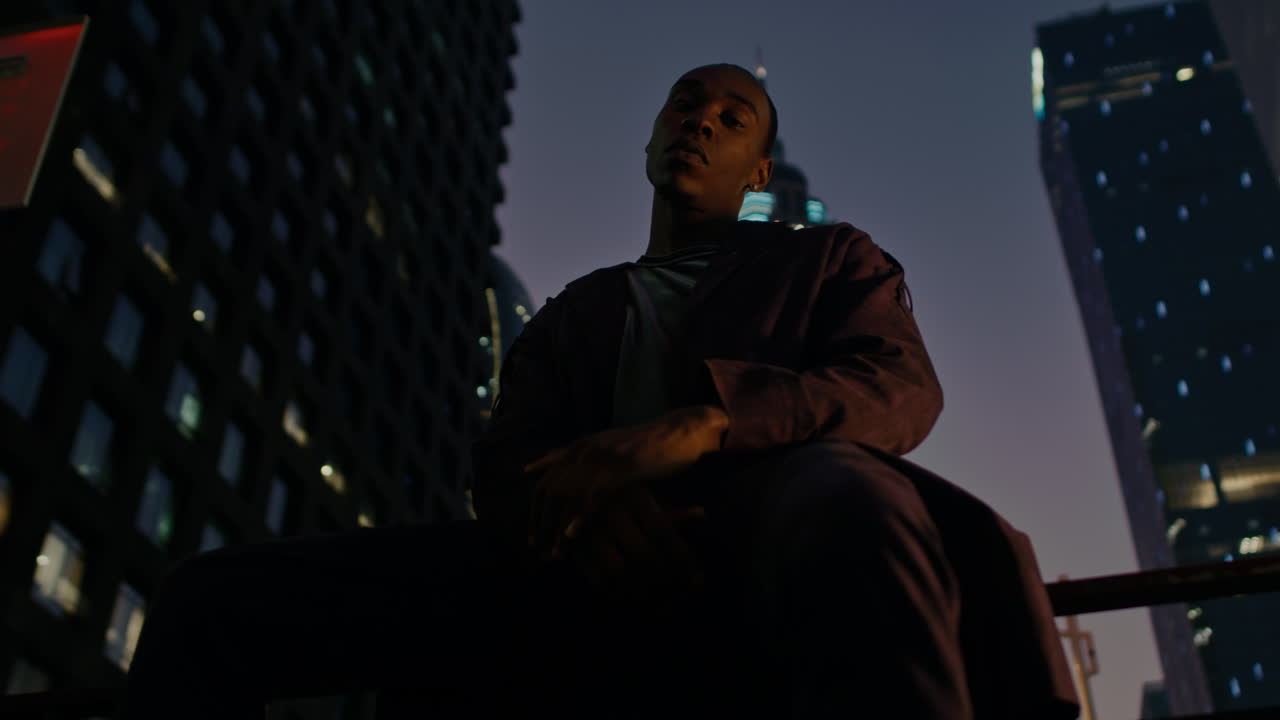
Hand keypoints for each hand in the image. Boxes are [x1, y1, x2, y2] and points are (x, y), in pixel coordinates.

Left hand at [525, 405, 727, 559]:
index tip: (534, 535)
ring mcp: (601, 456)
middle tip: (540, 547)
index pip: (544, 481)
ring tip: (556, 549)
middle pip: (548, 489)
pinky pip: (592, 495)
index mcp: (579, 446)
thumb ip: (584, 461)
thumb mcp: (609, 449)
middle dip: (541, 522)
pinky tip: (573, 535)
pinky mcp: (620, 466)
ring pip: (567, 495)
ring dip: (557, 525)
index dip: (535, 510)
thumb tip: (562, 475)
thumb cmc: (646, 446)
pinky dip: (580, 517)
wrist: (680, 432)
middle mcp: (584, 449)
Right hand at [562, 485, 705, 602]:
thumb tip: (702, 515)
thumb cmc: (621, 499)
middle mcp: (609, 511)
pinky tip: (640, 602)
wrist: (569, 493)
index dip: (681, 558)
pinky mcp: (574, 550)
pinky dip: (621, 596)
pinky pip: (599, 580)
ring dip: (646, 593)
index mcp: (632, 495)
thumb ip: (672, 513)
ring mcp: (589, 532)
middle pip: (642, 554)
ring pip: (620, 571)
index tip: (697, 579)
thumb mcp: (646, 499)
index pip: (661, 530)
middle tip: (683, 594)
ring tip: (665, 605)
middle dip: (667, 579)